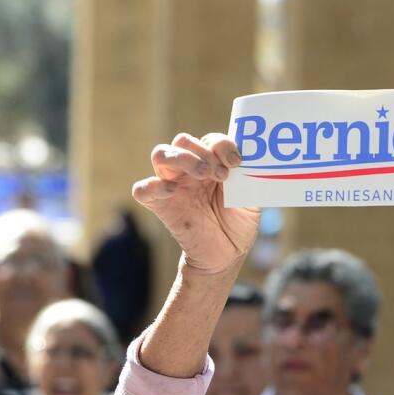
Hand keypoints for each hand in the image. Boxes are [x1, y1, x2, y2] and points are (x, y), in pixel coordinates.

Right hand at [133, 132, 260, 275]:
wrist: (227, 254)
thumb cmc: (237, 224)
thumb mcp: (251, 200)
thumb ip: (250, 179)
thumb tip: (249, 162)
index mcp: (210, 164)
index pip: (209, 140)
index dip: (222, 145)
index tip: (236, 162)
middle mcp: (188, 170)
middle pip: (183, 141)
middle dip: (203, 152)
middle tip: (220, 173)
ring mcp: (172, 186)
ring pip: (161, 154)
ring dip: (182, 158)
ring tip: (203, 174)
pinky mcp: (160, 205)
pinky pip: (142, 190)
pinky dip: (152, 185)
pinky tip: (172, 191)